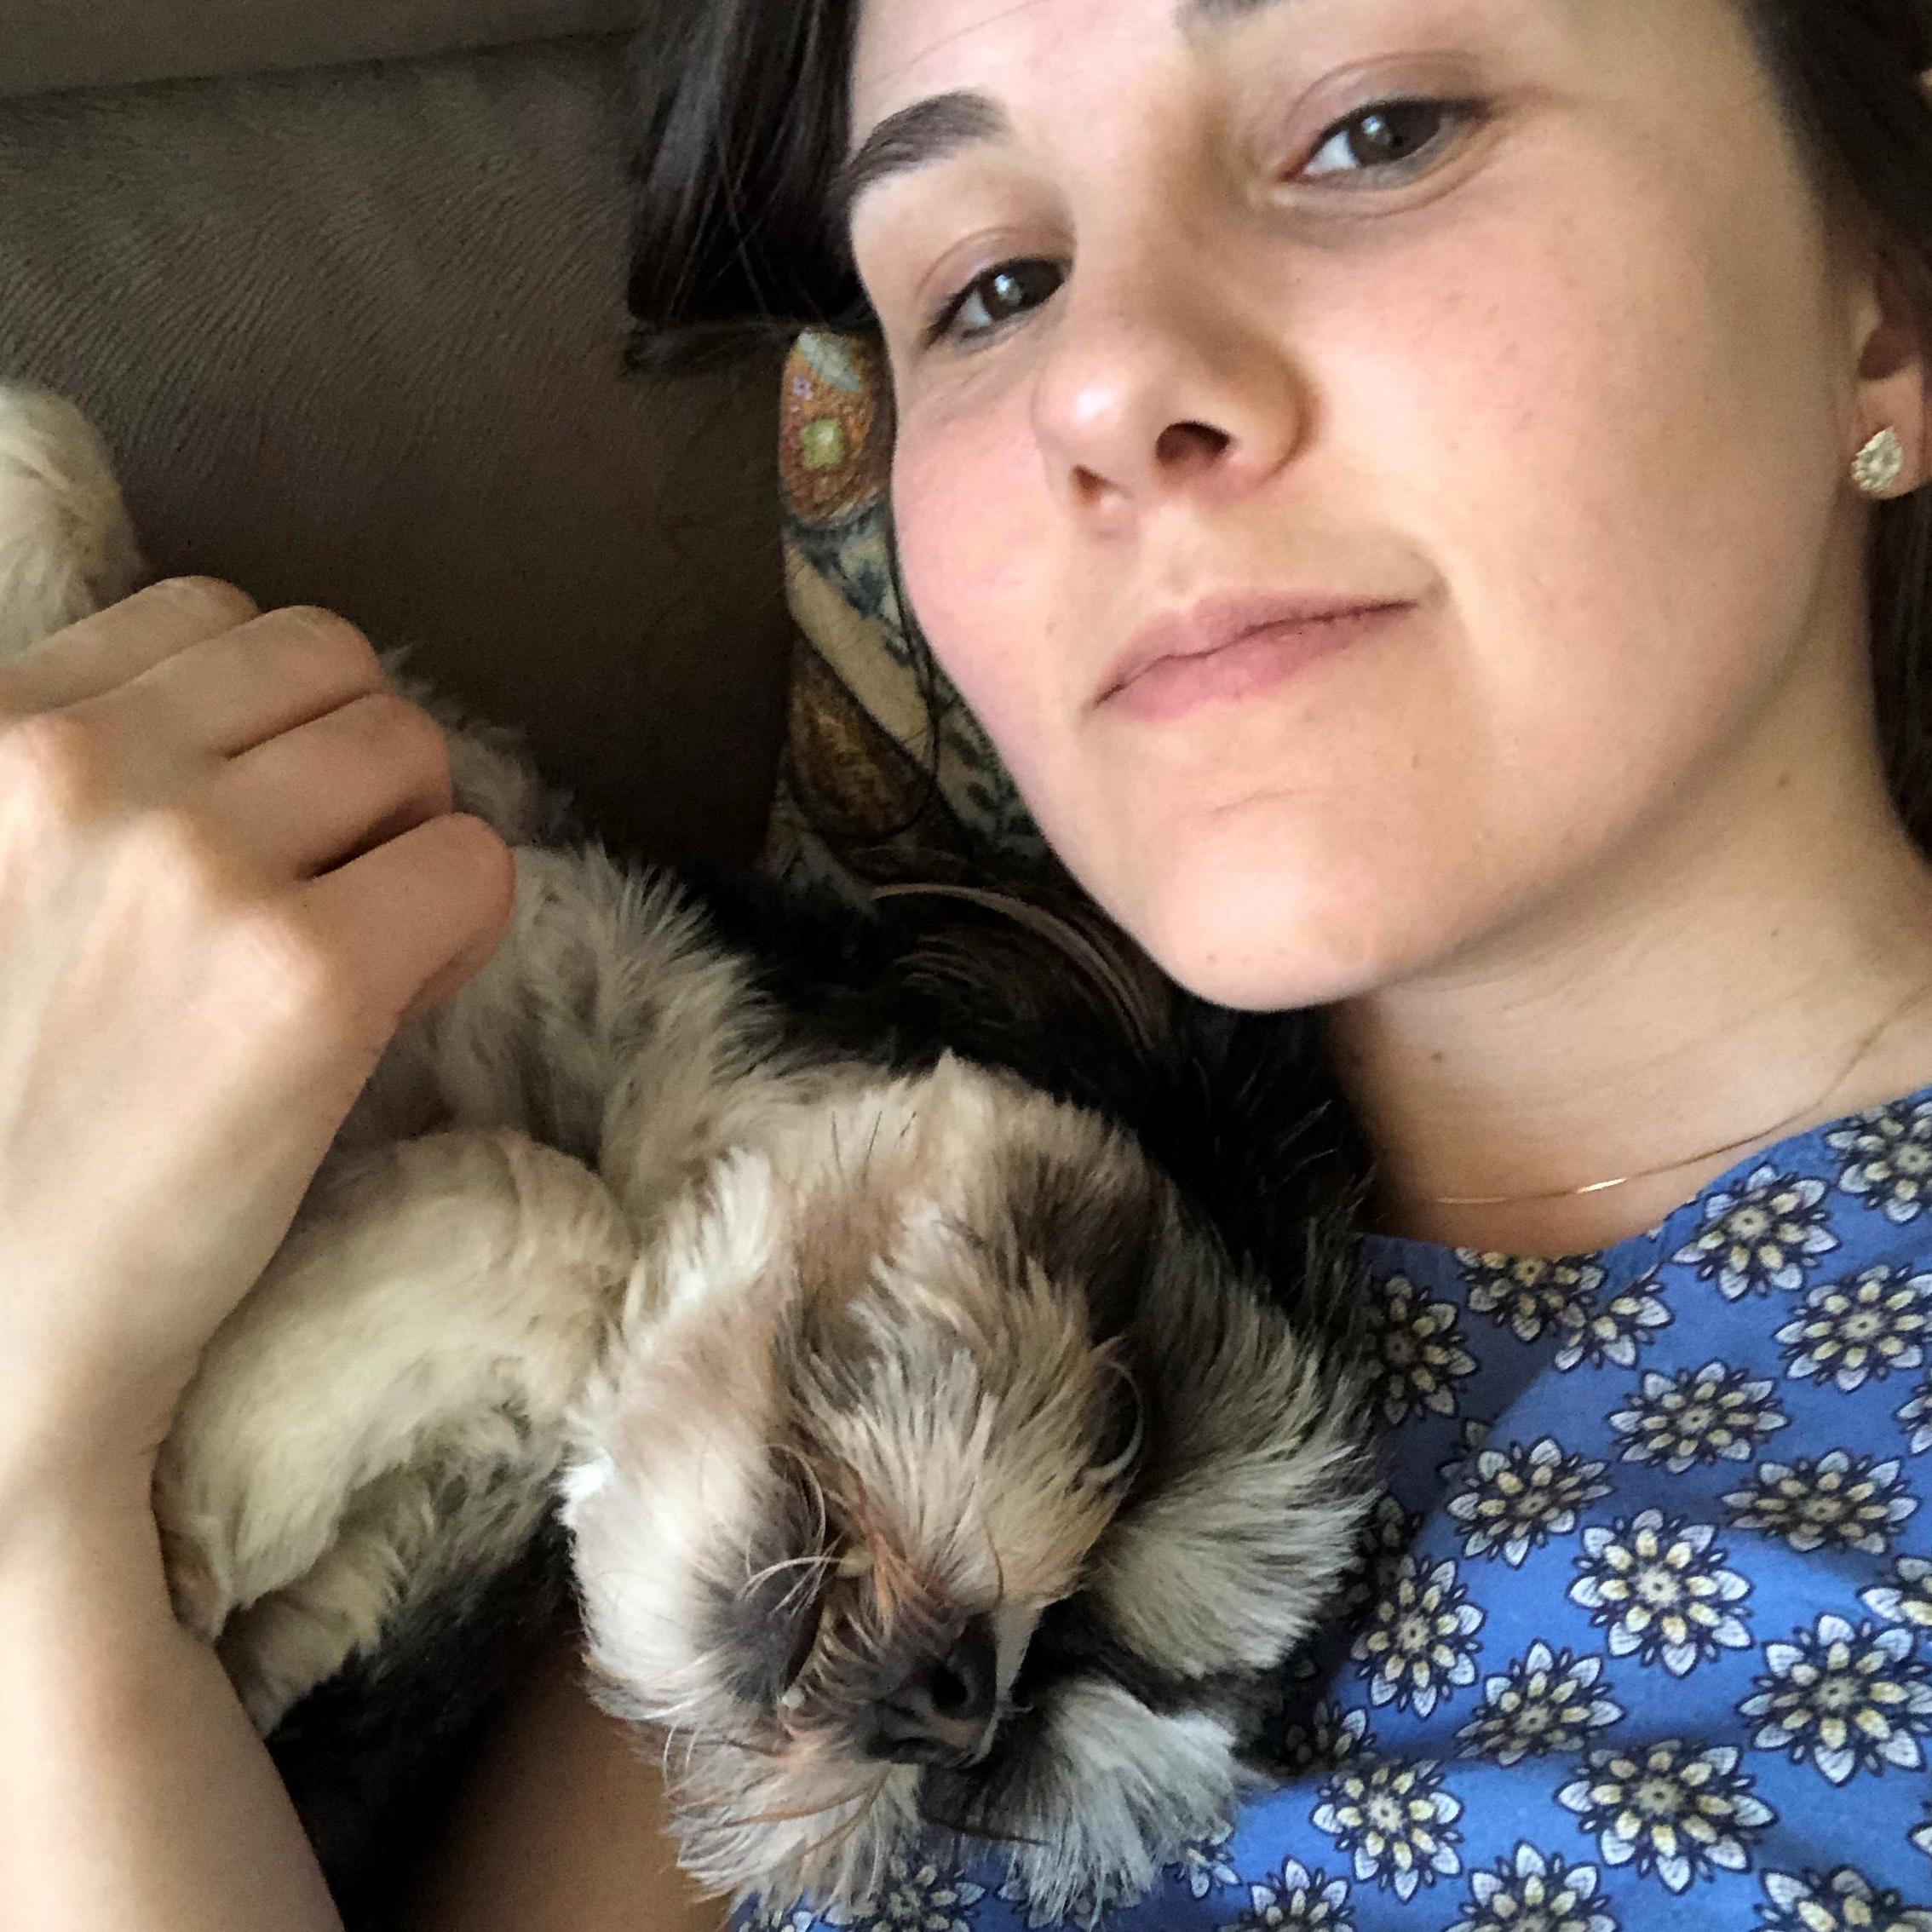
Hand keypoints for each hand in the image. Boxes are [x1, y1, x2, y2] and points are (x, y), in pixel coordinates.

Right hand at [0, 578, 515, 1524]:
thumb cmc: (8, 1113)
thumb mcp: (0, 881)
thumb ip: (88, 779)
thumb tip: (267, 724)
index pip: (215, 618)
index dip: (273, 723)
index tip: (266, 826)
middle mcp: (79, 769)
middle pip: (338, 665)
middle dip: (360, 769)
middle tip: (335, 888)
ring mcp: (198, 866)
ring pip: (418, 750)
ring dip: (414, 842)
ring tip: (361, 950)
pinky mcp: (309, 977)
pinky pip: (479, 868)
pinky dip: (464, 932)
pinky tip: (396, 1005)